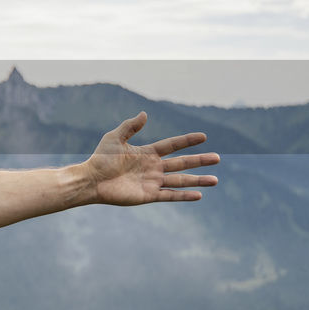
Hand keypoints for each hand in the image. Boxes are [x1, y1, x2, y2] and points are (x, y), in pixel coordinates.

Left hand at [85, 112, 219, 204]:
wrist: (91, 180)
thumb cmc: (100, 159)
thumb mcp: (115, 138)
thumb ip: (130, 126)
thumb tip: (145, 113)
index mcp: (147, 153)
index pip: (172, 145)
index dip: (187, 141)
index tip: (203, 136)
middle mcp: (153, 168)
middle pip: (181, 163)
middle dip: (199, 161)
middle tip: (218, 158)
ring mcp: (152, 182)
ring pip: (180, 181)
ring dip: (197, 180)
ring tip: (215, 180)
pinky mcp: (148, 195)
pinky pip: (170, 195)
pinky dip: (184, 196)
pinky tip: (199, 195)